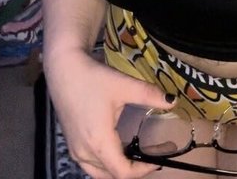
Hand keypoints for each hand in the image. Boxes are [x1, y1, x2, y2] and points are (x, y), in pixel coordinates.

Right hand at [45, 47, 175, 178]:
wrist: (63, 68)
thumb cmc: (93, 78)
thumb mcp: (124, 85)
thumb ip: (149, 95)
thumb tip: (173, 101)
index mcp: (98, 142)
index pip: (123, 172)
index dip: (143, 170)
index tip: (158, 159)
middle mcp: (84, 152)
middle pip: (111, 175)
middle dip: (133, 169)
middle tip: (152, 155)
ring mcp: (75, 149)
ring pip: (98, 172)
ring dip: (117, 168)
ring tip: (136, 153)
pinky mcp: (71, 142)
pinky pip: (90, 164)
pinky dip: (105, 162)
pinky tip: (117, 146)